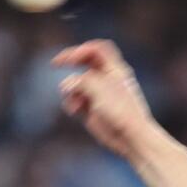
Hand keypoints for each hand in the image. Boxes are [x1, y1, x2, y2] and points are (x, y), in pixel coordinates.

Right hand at [54, 39, 155, 158]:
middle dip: (70, 60)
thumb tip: (67, 85)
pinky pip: (75, 100)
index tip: (71, 59)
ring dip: (70, 89)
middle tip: (56, 63)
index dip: (81, 49)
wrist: (131, 138)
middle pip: (85, 61)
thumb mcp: (99, 88)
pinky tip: (74, 109)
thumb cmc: (120, 110)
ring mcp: (99, 94)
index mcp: (115, 70)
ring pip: (77, 82)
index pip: (97, 49)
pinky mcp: (92, 109)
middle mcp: (107, 79)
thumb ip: (81, 81)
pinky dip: (71, 102)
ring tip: (75, 102)